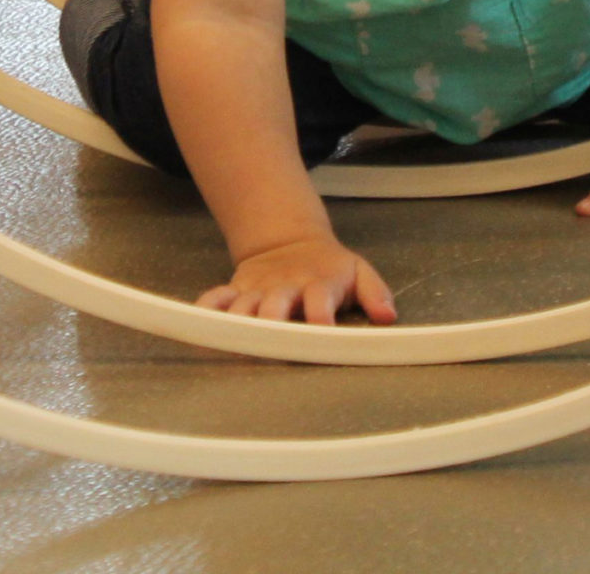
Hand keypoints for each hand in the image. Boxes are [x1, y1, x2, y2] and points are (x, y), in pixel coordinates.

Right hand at [198, 235, 398, 324]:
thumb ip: (376, 292)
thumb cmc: (330, 268)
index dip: (321, 316)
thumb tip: (388, 317)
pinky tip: (201, 325)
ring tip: (233, 344)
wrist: (292, 242)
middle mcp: (286, 288)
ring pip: (243, 306)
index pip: (320, 299)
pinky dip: (207, 310)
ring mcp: (259, 289)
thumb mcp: (359, 272)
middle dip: (271, 324)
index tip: (323, 335)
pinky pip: (215, 298)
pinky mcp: (237, 290)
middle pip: (274, 305)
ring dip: (238, 323)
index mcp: (319, 284)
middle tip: (270, 347)